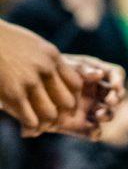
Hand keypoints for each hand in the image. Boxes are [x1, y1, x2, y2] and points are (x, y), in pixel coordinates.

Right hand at [0, 20, 82, 135]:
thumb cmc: (9, 43)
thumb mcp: (36, 46)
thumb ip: (48, 62)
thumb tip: (57, 79)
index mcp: (53, 56)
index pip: (76, 84)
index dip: (73, 99)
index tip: (64, 107)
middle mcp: (46, 68)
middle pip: (67, 102)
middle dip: (61, 114)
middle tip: (51, 120)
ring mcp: (30, 81)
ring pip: (50, 114)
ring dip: (44, 123)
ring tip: (38, 124)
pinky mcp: (13, 94)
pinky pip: (30, 119)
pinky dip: (30, 125)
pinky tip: (25, 125)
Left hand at [51, 56, 125, 139]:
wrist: (35, 92)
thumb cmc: (53, 72)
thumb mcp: (66, 66)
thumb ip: (82, 69)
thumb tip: (99, 75)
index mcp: (97, 73)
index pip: (116, 74)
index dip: (119, 80)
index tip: (115, 86)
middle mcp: (97, 92)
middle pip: (117, 95)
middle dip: (116, 98)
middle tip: (110, 101)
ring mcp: (91, 109)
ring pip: (108, 113)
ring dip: (108, 114)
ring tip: (99, 114)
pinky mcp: (81, 126)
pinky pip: (94, 132)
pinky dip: (96, 133)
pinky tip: (93, 131)